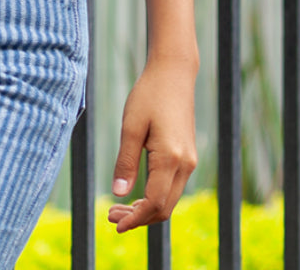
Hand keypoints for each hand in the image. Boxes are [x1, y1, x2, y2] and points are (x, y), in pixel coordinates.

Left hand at [107, 54, 197, 231]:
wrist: (174, 73)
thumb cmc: (149, 95)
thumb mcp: (131, 126)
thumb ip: (126, 161)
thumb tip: (118, 194)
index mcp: (171, 158)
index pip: (155, 203)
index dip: (136, 219)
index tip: (115, 225)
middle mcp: (185, 164)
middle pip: (164, 207)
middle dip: (138, 218)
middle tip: (111, 217)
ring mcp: (189, 161)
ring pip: (169, 199)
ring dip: (146, 209)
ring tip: (118, 208)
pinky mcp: (187, 156)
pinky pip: (172, 187)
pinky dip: (154, 197)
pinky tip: (136, 194)